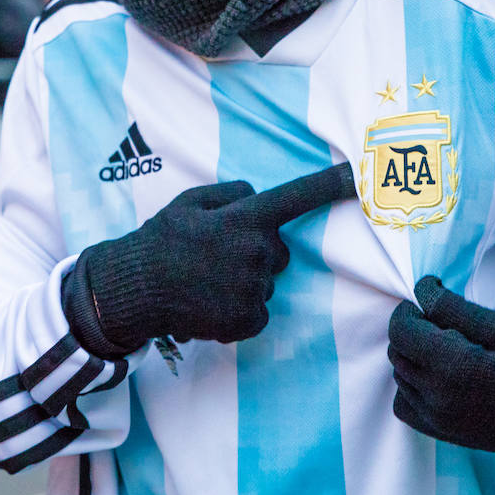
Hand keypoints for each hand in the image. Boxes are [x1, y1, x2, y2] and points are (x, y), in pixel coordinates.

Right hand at [63, 162, 355, 357]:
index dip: (330, 185)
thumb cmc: (161, 240)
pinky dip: (239, 307)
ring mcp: (254, 289)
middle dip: (254, 249)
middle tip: (214, 253)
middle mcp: (257, 253)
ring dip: (243, 279)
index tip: (358, 174)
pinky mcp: (248, 320)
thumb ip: (229, 194)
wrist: (135, 290)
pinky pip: (258, 309)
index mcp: (245, 219)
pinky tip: (209, 300)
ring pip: (265, 280)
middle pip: (277, 249)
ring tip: (205, 279)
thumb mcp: (189, 201)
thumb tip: (255, 197)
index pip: (296, 197)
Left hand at [387, 276, 494, 461]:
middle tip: (447, 322)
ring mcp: (441, 422)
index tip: (430, 296)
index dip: (409, 308)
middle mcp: (439, 400)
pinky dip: (412, 387)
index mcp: (454, 369)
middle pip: (398, 352)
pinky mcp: (446, 435)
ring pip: (400, 377)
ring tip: (451, 348)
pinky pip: (406, 406)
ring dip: (413, 356)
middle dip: (413, 329)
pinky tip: (440, 375)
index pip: (401, 330)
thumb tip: (421, 289)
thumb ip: (455, 309)